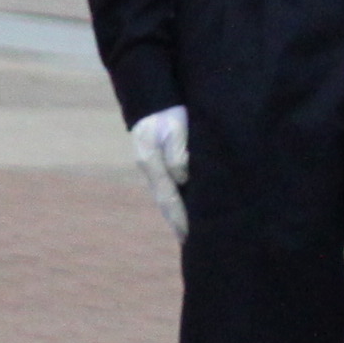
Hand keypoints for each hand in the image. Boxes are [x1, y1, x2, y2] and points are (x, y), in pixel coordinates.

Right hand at [126, 106, 189, 238]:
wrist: (154, 97)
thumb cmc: (168, 111)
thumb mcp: (175, 127)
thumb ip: (178, 153)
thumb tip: (183, 178)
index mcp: (152, 163)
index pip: (168, 199)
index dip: (179, 219)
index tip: (189, 239)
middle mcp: (151, 169)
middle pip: (166, 203)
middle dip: (178, 223)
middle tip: (192, 245)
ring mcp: (153, 166)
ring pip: (167, 196)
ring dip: (177, 214)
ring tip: (191, 234)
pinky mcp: (159, 162)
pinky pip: (169, 186)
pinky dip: (177, 200)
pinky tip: (188, 207)